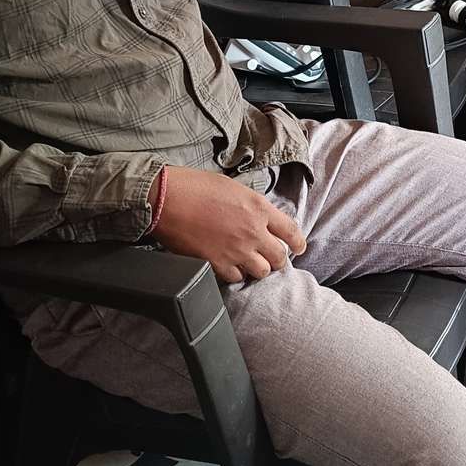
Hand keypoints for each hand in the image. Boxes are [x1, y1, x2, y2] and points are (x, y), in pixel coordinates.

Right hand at [154, 165, 306, 283]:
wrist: (167, 199)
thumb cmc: (195, 187)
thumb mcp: (233, 188)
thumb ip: (251, 206)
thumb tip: (259, 218)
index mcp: (259, 208)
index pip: (290, 231)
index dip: (298, 243)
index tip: (298, 248)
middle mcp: (253, 232)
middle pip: (279, 257)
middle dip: (277, 259)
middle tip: (270, 258)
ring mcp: (236, 250)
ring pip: (261, 272)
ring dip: (257, 268)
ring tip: (248, 263)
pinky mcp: (218, 264)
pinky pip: (237, 278)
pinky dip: (235, 274)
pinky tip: (229, 267)